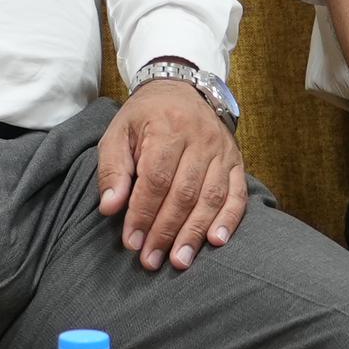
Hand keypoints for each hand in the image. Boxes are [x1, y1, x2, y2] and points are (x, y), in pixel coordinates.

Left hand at [97, 80, 246, 270]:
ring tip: (179, 260)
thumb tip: (110, 207)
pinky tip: (216, 241)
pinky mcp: (236, 162)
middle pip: (184, 192)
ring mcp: (222, 151)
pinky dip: (229, 220)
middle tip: (150, 260)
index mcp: (167, 128)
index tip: (132, 241)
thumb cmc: (145, 117)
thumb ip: (112, 169)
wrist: (182, 88)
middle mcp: (200, 138)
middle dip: (166, 231)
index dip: (143, 213)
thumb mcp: (118, 133)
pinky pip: (238, 194)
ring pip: (211, 197)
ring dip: (194, 233)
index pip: (156, 178)